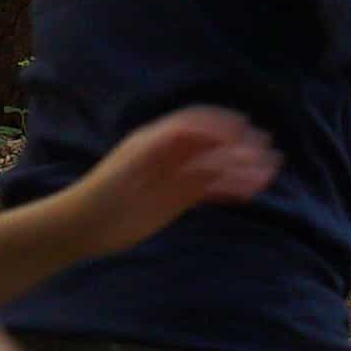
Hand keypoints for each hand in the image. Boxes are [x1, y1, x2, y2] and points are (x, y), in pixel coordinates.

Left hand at [73, 107, 278, 254]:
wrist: (83, 226)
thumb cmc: (101, 194)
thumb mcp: (128, 168)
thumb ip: (159, 148)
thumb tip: (191, 131)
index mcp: (157, 140)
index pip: (197, 123)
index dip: (222, 124)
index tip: (246, 129)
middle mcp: (170, 154)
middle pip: (212, 145)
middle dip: (240, 147)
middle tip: (267, 155)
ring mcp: (175, 176)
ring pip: (216, 168)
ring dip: (242, 169)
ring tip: (268, 175)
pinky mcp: (178, 197)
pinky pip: (211, 189)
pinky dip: (231, 189)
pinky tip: (249, 192)